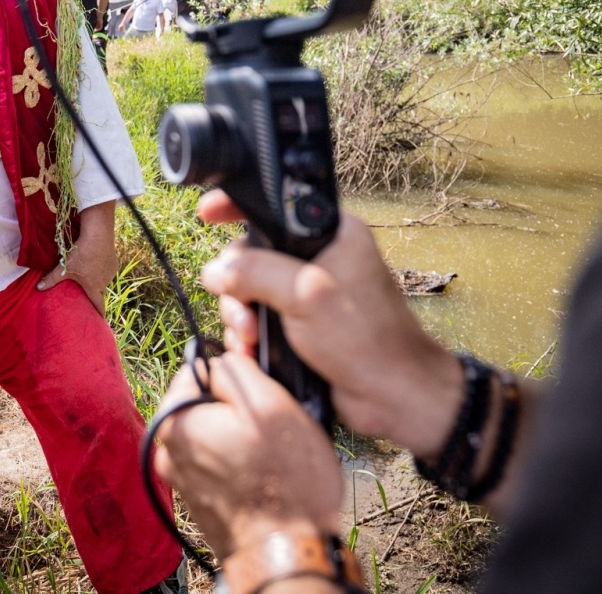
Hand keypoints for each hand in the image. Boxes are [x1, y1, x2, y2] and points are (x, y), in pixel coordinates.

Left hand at [37, 215, 117, 313]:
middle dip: (95, 293)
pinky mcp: (114, 261)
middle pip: (100, 291)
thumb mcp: (64, 268)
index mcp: (94, 287)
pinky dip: (102, 267)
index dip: (99, 313)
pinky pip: (107, 268)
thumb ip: (51, 278)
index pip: (99, 305)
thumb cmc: (81, 255)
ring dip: (98, 278)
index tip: (100, 320)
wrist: (98, 236)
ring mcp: (111, 272)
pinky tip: (95, 260)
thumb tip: (38, 288)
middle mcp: (105, 282)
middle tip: (87, 292)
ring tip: (89, 272)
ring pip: (104, 279)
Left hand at [153, 352, 341, 557]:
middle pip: (204, 404)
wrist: (286, 553)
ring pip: (212, 435)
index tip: (260, 389)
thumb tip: (222, 358)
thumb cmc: (285, 482)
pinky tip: (263, 477)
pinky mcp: (198, 502)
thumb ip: (238, 368)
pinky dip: (237, 465)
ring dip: (239, 438)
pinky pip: (217, 466)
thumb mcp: (271, 403)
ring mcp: (180, 479)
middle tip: (271, 427)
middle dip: (236, 409)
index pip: (197, 369)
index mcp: (175, 419)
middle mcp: (167, 450)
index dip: (234, 372)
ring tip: (271, 455)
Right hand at [198, 191, 462, 458]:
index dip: (237, 206)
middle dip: (236, 285)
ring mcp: (308, 290)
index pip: (274, 204)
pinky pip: (258, 316)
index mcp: (330, 232)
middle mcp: (319, 255)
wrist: (393, 397)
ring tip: (249, 341)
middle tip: (242, 315)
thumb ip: (256, 272)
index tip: (207, 214)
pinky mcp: (301, 321)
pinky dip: (248, 332)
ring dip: (239, 315)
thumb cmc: (366, 340)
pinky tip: (253, 351)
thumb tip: (216, 270)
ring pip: (249, 288)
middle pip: (251, 253)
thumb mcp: (306, 295)